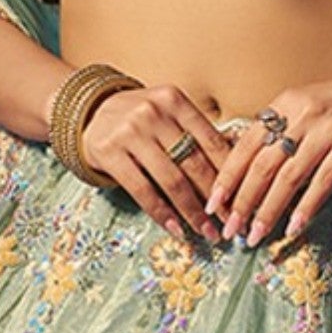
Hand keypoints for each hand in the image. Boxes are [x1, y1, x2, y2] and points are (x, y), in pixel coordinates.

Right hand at [77, 83, 232, 237]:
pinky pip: (142, 190)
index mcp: (175, 100)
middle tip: (231, 223)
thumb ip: (198, 135)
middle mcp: (153, 112)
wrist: (89, 112)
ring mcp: (130, 132)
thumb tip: (239, 167)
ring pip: (172, 180)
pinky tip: (176, 229)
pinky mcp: (110, 153)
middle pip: (194, 163)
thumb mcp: (168, 114)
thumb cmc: (140, 119)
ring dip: (193, 212)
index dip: (231, 175)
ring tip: (207, 232)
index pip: (211, 142)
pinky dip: (162, 214)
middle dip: (216, 198)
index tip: (242, 200)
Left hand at [207, 52, 331, 245]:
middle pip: (262, 165)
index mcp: (284, 104)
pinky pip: (324, 181)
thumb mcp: (306, 106)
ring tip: (255, 236)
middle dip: (242, 202)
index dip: (226, 178)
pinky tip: (293, 227)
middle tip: (229, 230)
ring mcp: (327, 130)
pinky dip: (306, 207)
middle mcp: (301, 115)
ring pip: (289, 178)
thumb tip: (250, 167)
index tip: (212, 205)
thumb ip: (280, 129)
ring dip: (269, 211)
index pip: (245, 146)